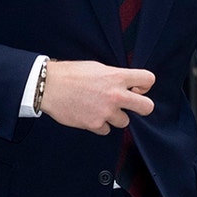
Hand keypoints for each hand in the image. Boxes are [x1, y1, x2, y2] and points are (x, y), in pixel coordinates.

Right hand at [38, 60, 154, 134]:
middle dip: (141, 106)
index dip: (144, 85)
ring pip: (124, 121)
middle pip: (147, 107)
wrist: (48, 86)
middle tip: (131, 104)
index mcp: (116, 76)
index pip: (148, 79)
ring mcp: (106, 112)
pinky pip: (106, 129)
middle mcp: (115, 95)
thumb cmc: (69, 74)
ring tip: (99, 107)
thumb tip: (126, 84)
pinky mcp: (95, 124)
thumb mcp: (96, 67)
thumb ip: (114, 76)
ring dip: (114, 116)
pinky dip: (99, 124)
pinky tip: (89, 114)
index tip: (137, 88)